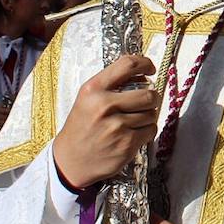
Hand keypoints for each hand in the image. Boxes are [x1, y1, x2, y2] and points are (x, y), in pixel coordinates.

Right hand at [53, 55, 159, 189]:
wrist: (70, 161)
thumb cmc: (81, 128)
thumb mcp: (87, 99)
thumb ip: (110, 85)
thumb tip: (143, 75)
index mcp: (93, 90)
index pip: (128, 65)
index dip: (145, 63)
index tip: (149, 68)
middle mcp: (104, 105)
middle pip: (148, 94)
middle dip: (152, 98)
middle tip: (146, 102)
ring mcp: (117, 126)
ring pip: (152, 114)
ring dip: (147, 117)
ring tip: (133, 121)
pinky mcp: (127, 144)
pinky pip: (151, 130)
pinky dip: (146, 131)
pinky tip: (133, 134)